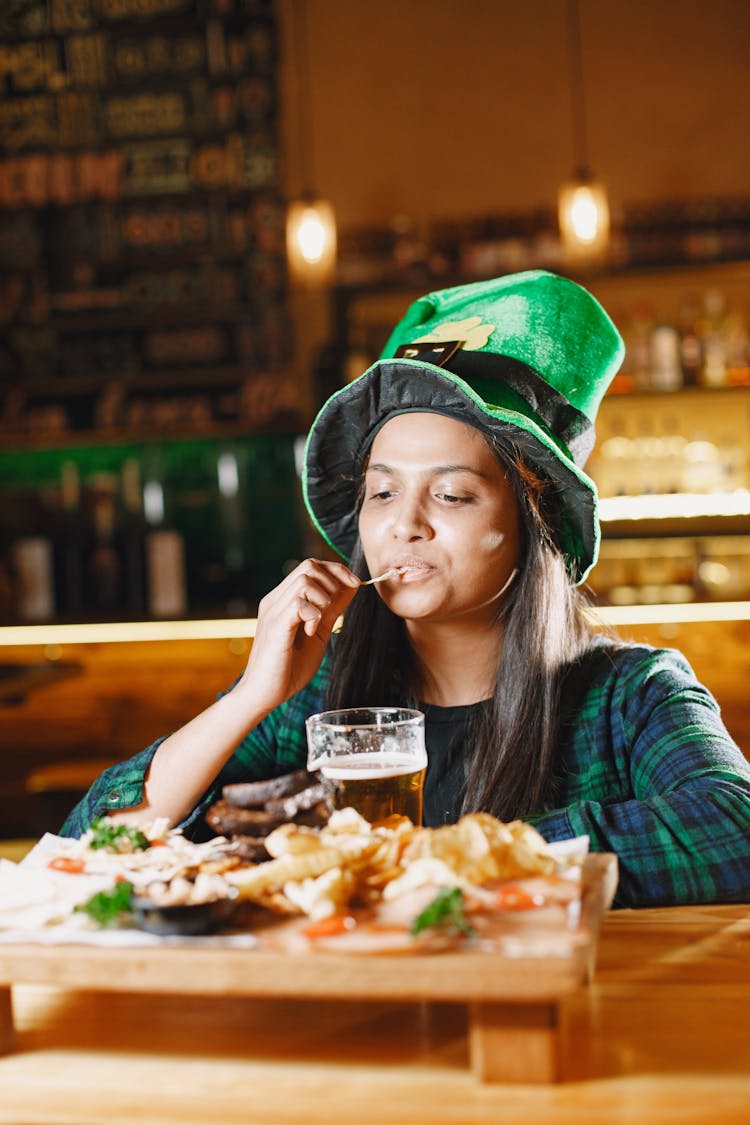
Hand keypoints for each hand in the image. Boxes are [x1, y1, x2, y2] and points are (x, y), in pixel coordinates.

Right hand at [237, 558, 359, 714]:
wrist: (264, 695)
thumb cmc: (289, 668)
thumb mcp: (319, 632)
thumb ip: (332, 610)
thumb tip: (351, 587)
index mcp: (284, 600)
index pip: (311, 566)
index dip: (336, 570)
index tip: (355, 583)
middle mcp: (275, 600)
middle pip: (309, 566)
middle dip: (333, 581)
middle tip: (334, 609)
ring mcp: (273, 611)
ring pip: (305, 579)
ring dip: (323, 598)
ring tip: (319, 622)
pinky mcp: (275, 626)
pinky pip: (299, 603)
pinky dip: (313, 614)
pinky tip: (310, 632)